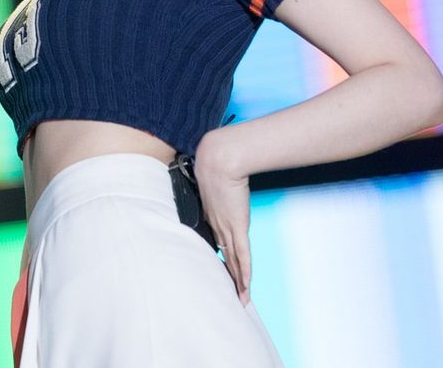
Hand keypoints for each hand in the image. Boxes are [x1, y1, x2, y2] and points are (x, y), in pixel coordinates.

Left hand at [194, 128, 251, 306]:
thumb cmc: (214, 159)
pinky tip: (245, 287)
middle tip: (228, 290)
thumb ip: (211, 177)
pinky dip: (244, 272)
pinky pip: (242, 255)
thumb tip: (213, 169)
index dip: (219, 252)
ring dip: (236, 279)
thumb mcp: (209, 171)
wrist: (218, 158)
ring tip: (238, 296)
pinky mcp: (237, 225)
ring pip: (233, 259)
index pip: (215, 238)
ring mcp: (227, 226)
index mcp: (209, 212)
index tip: (220, 263)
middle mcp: (216, 223)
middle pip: (223, 254)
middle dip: (227, 273)